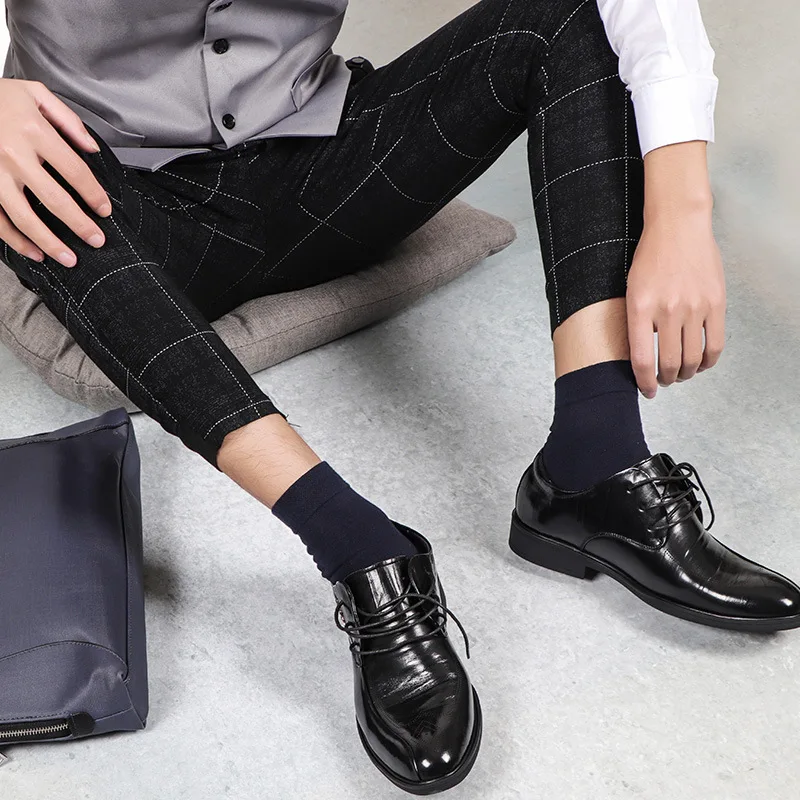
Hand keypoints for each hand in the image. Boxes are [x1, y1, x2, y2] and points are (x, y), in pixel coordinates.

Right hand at [0, 78, 111, 266]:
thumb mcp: (35, 94)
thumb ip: (68, 121)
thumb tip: (93, 149)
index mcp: (33, 131)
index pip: (75, 171)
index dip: (94, 194)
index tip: (104, 210)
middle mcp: (13, 154)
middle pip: (55, 199)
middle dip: (79, 225)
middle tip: (96, 240)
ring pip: (24, 217)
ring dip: (49, 242)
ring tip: (69, 259)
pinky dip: (16, 241)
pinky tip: (35, 253)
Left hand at [626, 142, 725, 397]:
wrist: (678, 227)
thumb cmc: (649, 258)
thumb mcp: (630, 289)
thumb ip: (635, 322)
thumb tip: (637, 356)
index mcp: (639, 308)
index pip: (642, 360)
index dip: (644, 383)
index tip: (646, 391)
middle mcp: (667, 310)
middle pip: (668, 364)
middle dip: (664, 379)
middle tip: (663, 380)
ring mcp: (694, 307)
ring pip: (692, 359)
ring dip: (686, 373)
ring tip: (680, 372)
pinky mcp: (716, 303)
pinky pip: (715, 344)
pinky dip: (708, 361)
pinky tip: (701, 363)